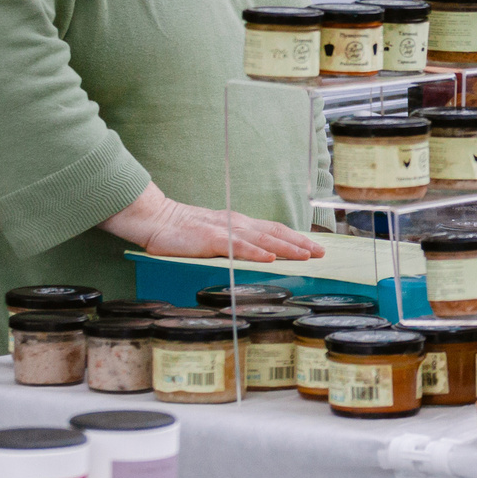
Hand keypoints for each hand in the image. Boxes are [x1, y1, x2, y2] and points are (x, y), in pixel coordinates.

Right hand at [102, 182, 325, 263]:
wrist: (155, 219)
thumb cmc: (183, 231)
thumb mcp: (215, 235)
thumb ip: (235, 243)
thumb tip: (258, 255)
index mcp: (239, 224)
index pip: (274, 230)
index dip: (296, 238)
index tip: (316, 247)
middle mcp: (237, 224)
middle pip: (275, 234)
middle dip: (300, 244)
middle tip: (322, 253)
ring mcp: (225, 231)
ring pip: (262, 240)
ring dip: (286, 248)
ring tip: (306, 256)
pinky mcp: (210, 239)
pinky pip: (237, 247)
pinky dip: (255, 253)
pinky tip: (269, 258)